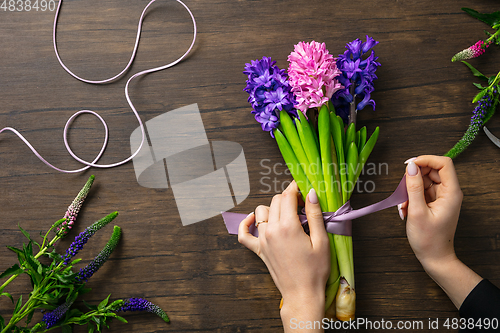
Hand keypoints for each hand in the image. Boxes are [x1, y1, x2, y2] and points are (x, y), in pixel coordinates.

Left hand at [238, 181, 329, 331]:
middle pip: (275, 201)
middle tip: (301, 204)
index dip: (296, 188)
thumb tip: (311, 193)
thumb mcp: (322, 241)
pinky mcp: (258, 251)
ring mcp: (262, 241)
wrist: (303, 295)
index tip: (303, 188)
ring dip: (273, 208)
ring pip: (261, 212)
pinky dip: (246, 224)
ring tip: (287, 215)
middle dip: (288, 198)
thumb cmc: (316, 270)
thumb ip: (315, 215)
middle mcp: (271, 231)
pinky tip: (253, 220)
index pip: (287, 196)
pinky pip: (244, 234)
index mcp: (288, 226)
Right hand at [399, 155, 480, 307]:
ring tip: (404, 205)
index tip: (409, 165)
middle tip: (402, 189)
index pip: (443, 163)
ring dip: (410, 190)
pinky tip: (405, 210)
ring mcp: (441, 197)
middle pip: (431, 170)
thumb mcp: (417, 211)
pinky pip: (421, 191)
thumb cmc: (428, 239)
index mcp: (451, 193)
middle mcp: (448, 192)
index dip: (426, 160)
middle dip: (414, 177)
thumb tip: (410, 167)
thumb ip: (413, 187)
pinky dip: (410, 197)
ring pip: (423, 180)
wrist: (434, 257)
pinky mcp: (434, 202)